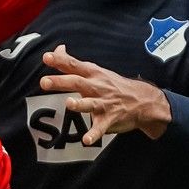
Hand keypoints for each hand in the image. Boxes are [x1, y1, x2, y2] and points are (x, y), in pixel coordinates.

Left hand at [40, 45, 169, 144]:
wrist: (143, 100)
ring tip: (69, 103)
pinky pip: (100, 128)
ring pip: (90, 104)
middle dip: (61, 82)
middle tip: (44, 82)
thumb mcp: (96, 70)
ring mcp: (104, 103)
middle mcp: (97, 87)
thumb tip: (58, 48)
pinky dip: (94, 134)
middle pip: (77, 82)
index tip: (46, 57)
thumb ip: (73, 62)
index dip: (60, 60)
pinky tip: (86, 140)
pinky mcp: (110, 119)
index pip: (74, 65)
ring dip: (80, 104)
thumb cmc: (114, 85)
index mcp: (93, 74)